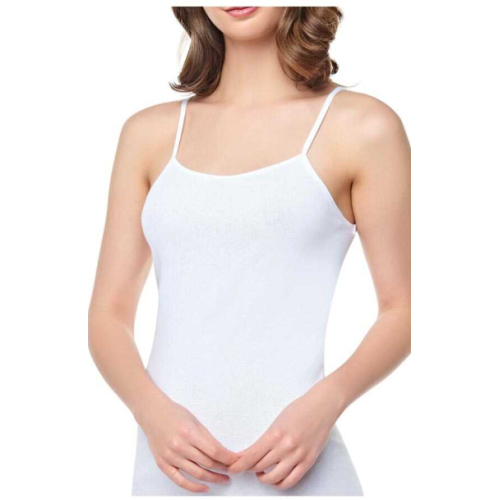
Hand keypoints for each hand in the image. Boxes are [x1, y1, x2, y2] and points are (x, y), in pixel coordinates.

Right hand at [136, 395, 238, 493]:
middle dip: (223, 468)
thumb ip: (207, 437)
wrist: (152, 413)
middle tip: (234, 470)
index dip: (228, 458)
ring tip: (224, 479)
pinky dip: (194, 487)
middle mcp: (180, 446)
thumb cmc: (175, 414)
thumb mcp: (194, 421)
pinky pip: (180, 481)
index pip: (214, 451)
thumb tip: (222, 452)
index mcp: (189, 433)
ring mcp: (170, 457)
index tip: (237, 461)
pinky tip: (205, 488)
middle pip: (207, 463)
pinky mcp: (163, 464)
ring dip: (213, 478)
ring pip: (196, 473)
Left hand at [228, 380, 345, 490]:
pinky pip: (290, 481)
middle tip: (244, 468)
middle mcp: (285, 447)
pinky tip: (276, 479)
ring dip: (263, 478)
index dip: (238, 465)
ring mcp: (297, 456)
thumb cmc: (299, 409)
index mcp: (275, 434)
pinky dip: (280, 484)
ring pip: (274, 478)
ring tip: (261, 474)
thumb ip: (267, 437)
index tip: (232, 467)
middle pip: (259, 467)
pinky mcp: (308, 462)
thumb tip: (253, 451)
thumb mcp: (278, 420)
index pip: (251, 455)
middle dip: (249, 469)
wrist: (321, 406)